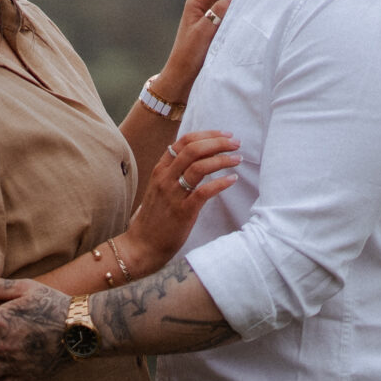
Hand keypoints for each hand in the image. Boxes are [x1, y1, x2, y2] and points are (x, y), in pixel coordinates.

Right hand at [127, 129, 237, 265]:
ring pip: (199, 167)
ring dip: (222, 159)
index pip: (184, 141)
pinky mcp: (183, 212)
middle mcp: (165, 178)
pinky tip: (232, 179)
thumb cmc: (154, 217)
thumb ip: (173, 172)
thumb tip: (196, 158)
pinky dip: (221, 183)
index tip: (225, 135)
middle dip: (218, 142)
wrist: (142, 245)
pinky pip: (204, 191)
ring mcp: (173, 194)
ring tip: (238, 159)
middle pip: (193, 149)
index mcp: (160, 169)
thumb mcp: (159, 188)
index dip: (207, 135)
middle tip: (236, 143)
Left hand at [156, 0, 239, 99]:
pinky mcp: (217, 26)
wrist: (181, 80)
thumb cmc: (188, 56)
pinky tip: (254, 12)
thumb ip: (220, 11)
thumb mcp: (205, 32)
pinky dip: (243, 8)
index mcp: (196, 0)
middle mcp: (203, 3)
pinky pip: (232, 10)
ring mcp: (211, 14)